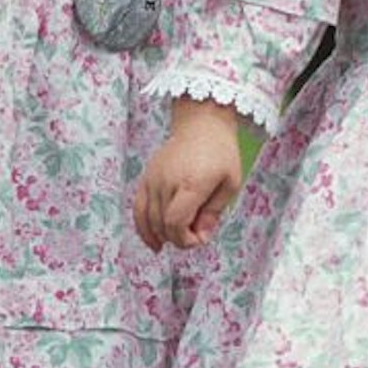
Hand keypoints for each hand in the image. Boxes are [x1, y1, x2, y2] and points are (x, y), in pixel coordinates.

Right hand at [133, 100, 242, 251]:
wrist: (201, 124)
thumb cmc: (221, 153)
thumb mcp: (230, 183)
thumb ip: (214, 212)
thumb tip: (201, 236)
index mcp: (191, 183)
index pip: (176, 222)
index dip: (185, 239)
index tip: (199, 240)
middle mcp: (168, 181)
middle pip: (163, 224)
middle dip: (178, 238)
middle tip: (194, 236)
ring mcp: (153, 179)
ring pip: (149, 219)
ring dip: (163, 235)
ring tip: (177, 238)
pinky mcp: (146, 177)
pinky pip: (138, 208)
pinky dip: (143, 228)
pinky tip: (154, 242)